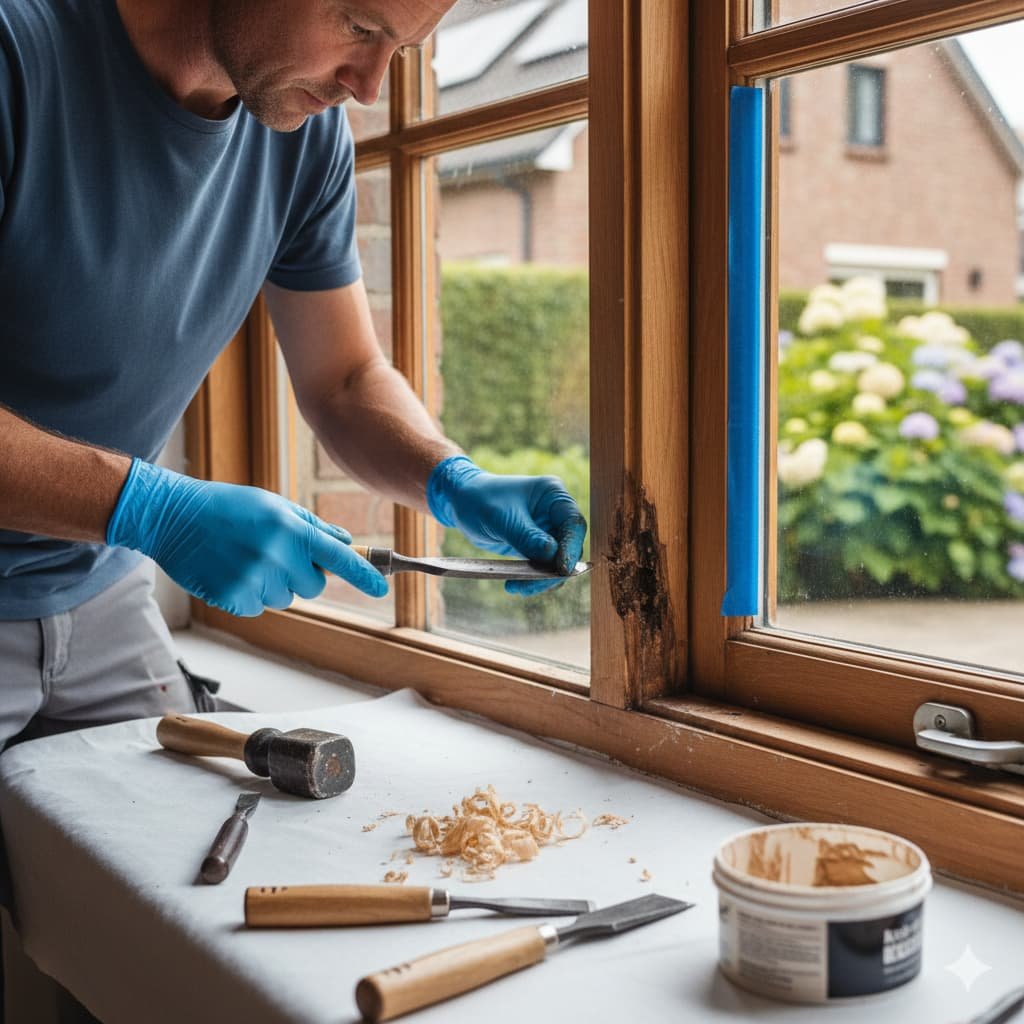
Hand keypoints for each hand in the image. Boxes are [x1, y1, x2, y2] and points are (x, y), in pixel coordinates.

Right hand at [107, 459, 386, 615]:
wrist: (172, 516)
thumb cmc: (228, 507)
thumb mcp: (274, 506)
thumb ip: (311, 526)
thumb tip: (345, 540)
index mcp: (291, 529)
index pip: (339, 557)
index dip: (364, 574)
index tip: (381, 586)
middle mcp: (276, 555)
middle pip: (314, 586)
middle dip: (303, 575)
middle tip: (277, 555)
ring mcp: (254, 579)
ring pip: (285, 597)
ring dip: (273, 584)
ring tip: (246, 558)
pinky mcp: (233, 597)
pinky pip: (259, 607)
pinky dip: (249, 594)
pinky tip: (231, 571)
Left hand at [426, 455, 586, 595]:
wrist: (461, 503)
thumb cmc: (480, 500)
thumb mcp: (501, 518)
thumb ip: (527, 536)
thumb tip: (552, 554)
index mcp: (553, 495)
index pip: (573, 523)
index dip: (571, 547)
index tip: (561, 569)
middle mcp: (555, 513)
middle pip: (569, 547)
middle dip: (553, 569)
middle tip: (531, 585)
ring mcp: (547, 531)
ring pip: (557, 562)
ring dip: (541, 579)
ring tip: (516, 587)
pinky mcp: (536, 546)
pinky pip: (542, 567)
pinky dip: (532, 579)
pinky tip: (514, 585)